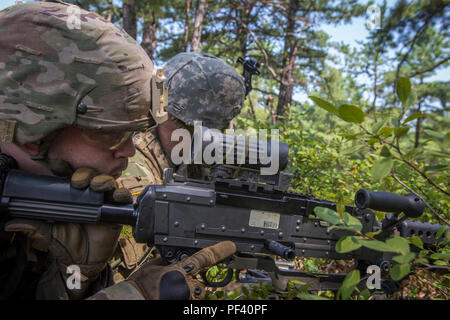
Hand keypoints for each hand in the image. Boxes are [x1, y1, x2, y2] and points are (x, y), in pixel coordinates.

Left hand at [4, 168, 130, 298]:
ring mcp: (104, 201)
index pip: (69, 175)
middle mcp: (89, 195)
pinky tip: (116, 196)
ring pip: (107, 181)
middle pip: (90, 174)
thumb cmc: (67, 243)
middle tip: (78, 181)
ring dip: (103, 180)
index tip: (56, 163)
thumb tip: (9, 223)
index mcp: (73, 196)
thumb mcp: (48, 232)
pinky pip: (122, 198)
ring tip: (97, 185)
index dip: (65, 167)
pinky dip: (121, 194)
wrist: (83, 262)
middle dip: (85, 174)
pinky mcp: (116, 210)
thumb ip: (32, 225)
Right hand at [126, 241, 235, 299]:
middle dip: (195, 285)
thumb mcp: (151, 267)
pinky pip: (190, 303)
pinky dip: (184, 299)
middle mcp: (186, 285)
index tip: (231, 247)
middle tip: (180, 287)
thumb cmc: (139, 287)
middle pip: (202, 284)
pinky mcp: (184, 307)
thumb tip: (171, 258)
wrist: (133, 301)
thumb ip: (165, 261)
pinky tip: (170, 296)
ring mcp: (185, 299)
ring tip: (170, 292)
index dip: (220, 251)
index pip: (205, 257)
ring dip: (187, 294)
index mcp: (179, 270)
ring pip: (196, 296)